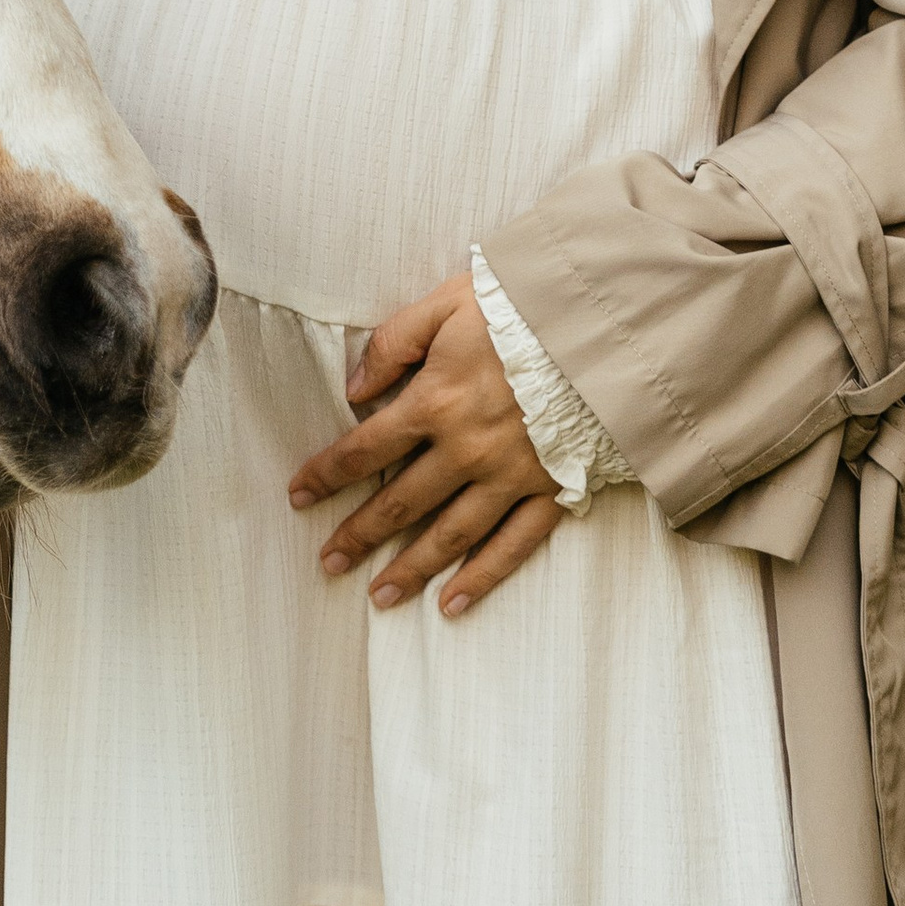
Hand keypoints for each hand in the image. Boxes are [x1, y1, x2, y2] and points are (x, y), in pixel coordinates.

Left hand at [285, 271, 560, 621]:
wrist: (605, 322)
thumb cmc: (521, 304)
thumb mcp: (447, 302)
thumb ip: (394, 341)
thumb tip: (354, 388)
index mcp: (435, 401)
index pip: (366, 448)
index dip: (328, 474)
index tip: (299, 496)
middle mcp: (466, 449)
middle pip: (401, 503)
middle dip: (360, 535)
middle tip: (329, 562)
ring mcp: (510, 476)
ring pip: (450, 535)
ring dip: (411, 569)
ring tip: (379, 596)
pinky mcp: (551, 490)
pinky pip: (513, 545)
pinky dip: (482, 578)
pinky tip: (453, 602)